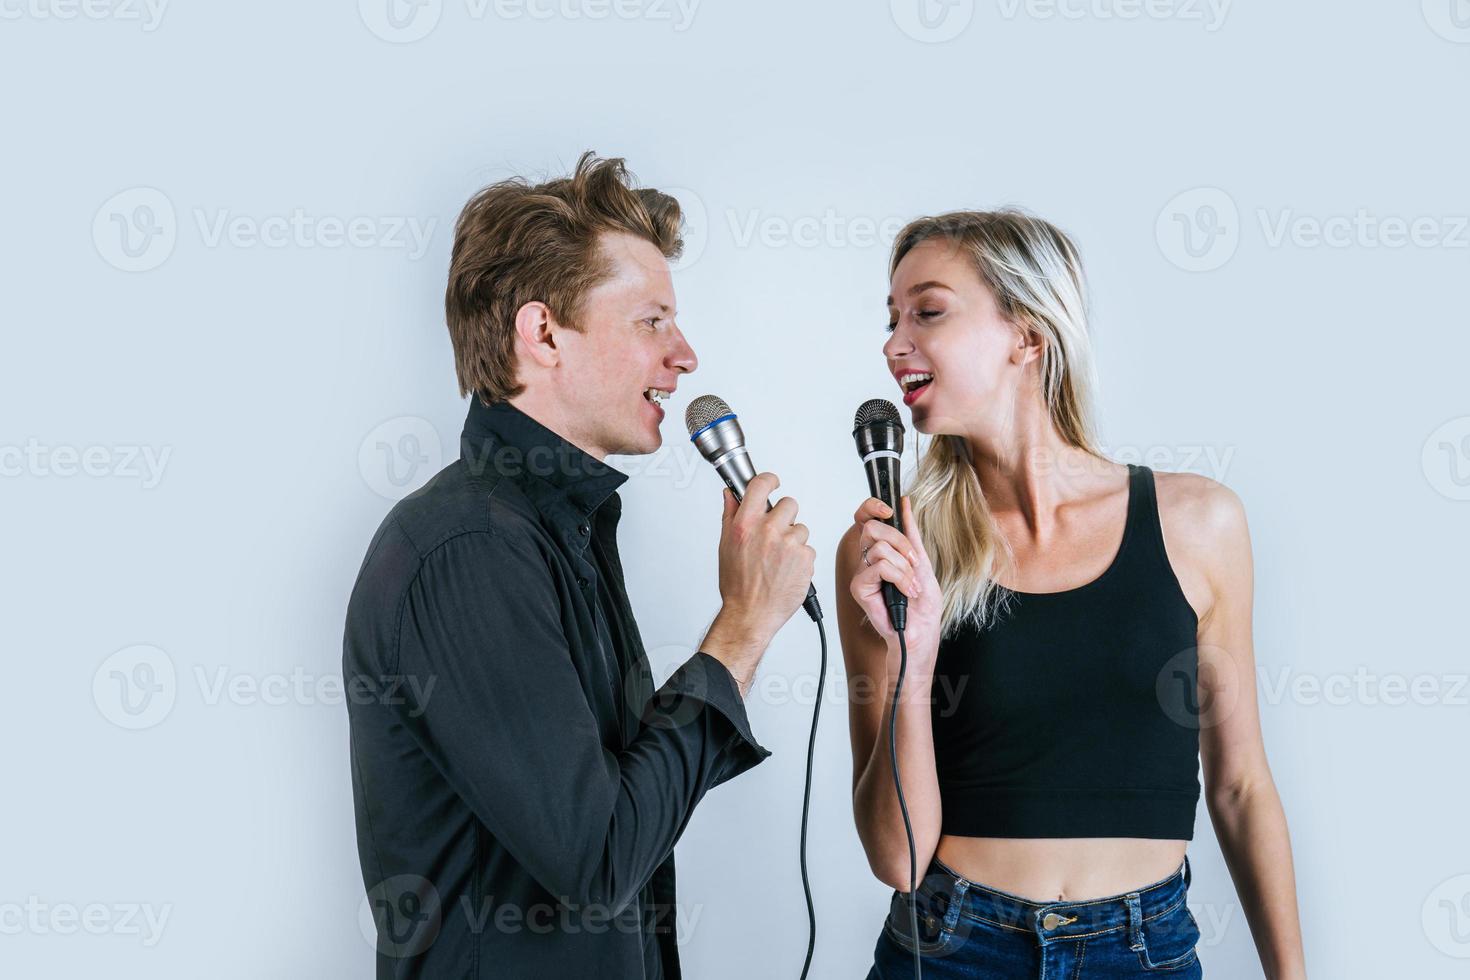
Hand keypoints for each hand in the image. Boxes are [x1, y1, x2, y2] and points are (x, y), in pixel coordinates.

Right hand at [707, 473, 816, 670]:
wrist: (751, 614)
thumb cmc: (737, 584)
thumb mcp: (726, 546)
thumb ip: (731, 515)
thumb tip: (730, 495)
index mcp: (746, 524)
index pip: (761, 484)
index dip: (769, 480)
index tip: (772, 482)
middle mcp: (768, 531)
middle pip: (789, 504)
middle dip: (784, 516)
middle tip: (775, 534)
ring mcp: (789, 544)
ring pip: (801, 528)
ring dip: (793, 539)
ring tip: (779, 559)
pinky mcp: (806, 558)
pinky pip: (808, 548)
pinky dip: (801, 558)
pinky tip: (787, 569)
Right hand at [848, 495, 941, 669]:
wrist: (921, 633)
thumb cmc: (922, 606)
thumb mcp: (923, 562)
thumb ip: (912, 534)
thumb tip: (905, 504)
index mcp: (883, 550)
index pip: (866, 518)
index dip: (872, 507)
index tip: (890, 509)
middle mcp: (869, 560)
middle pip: (871, 528)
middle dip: (900, 542)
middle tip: (913, 561)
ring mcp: (863, 574)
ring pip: (879, 549)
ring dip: (904, 567)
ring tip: (911, 585)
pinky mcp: (860, 588)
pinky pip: (879, 567)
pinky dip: (899, 578)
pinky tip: (905, 592)